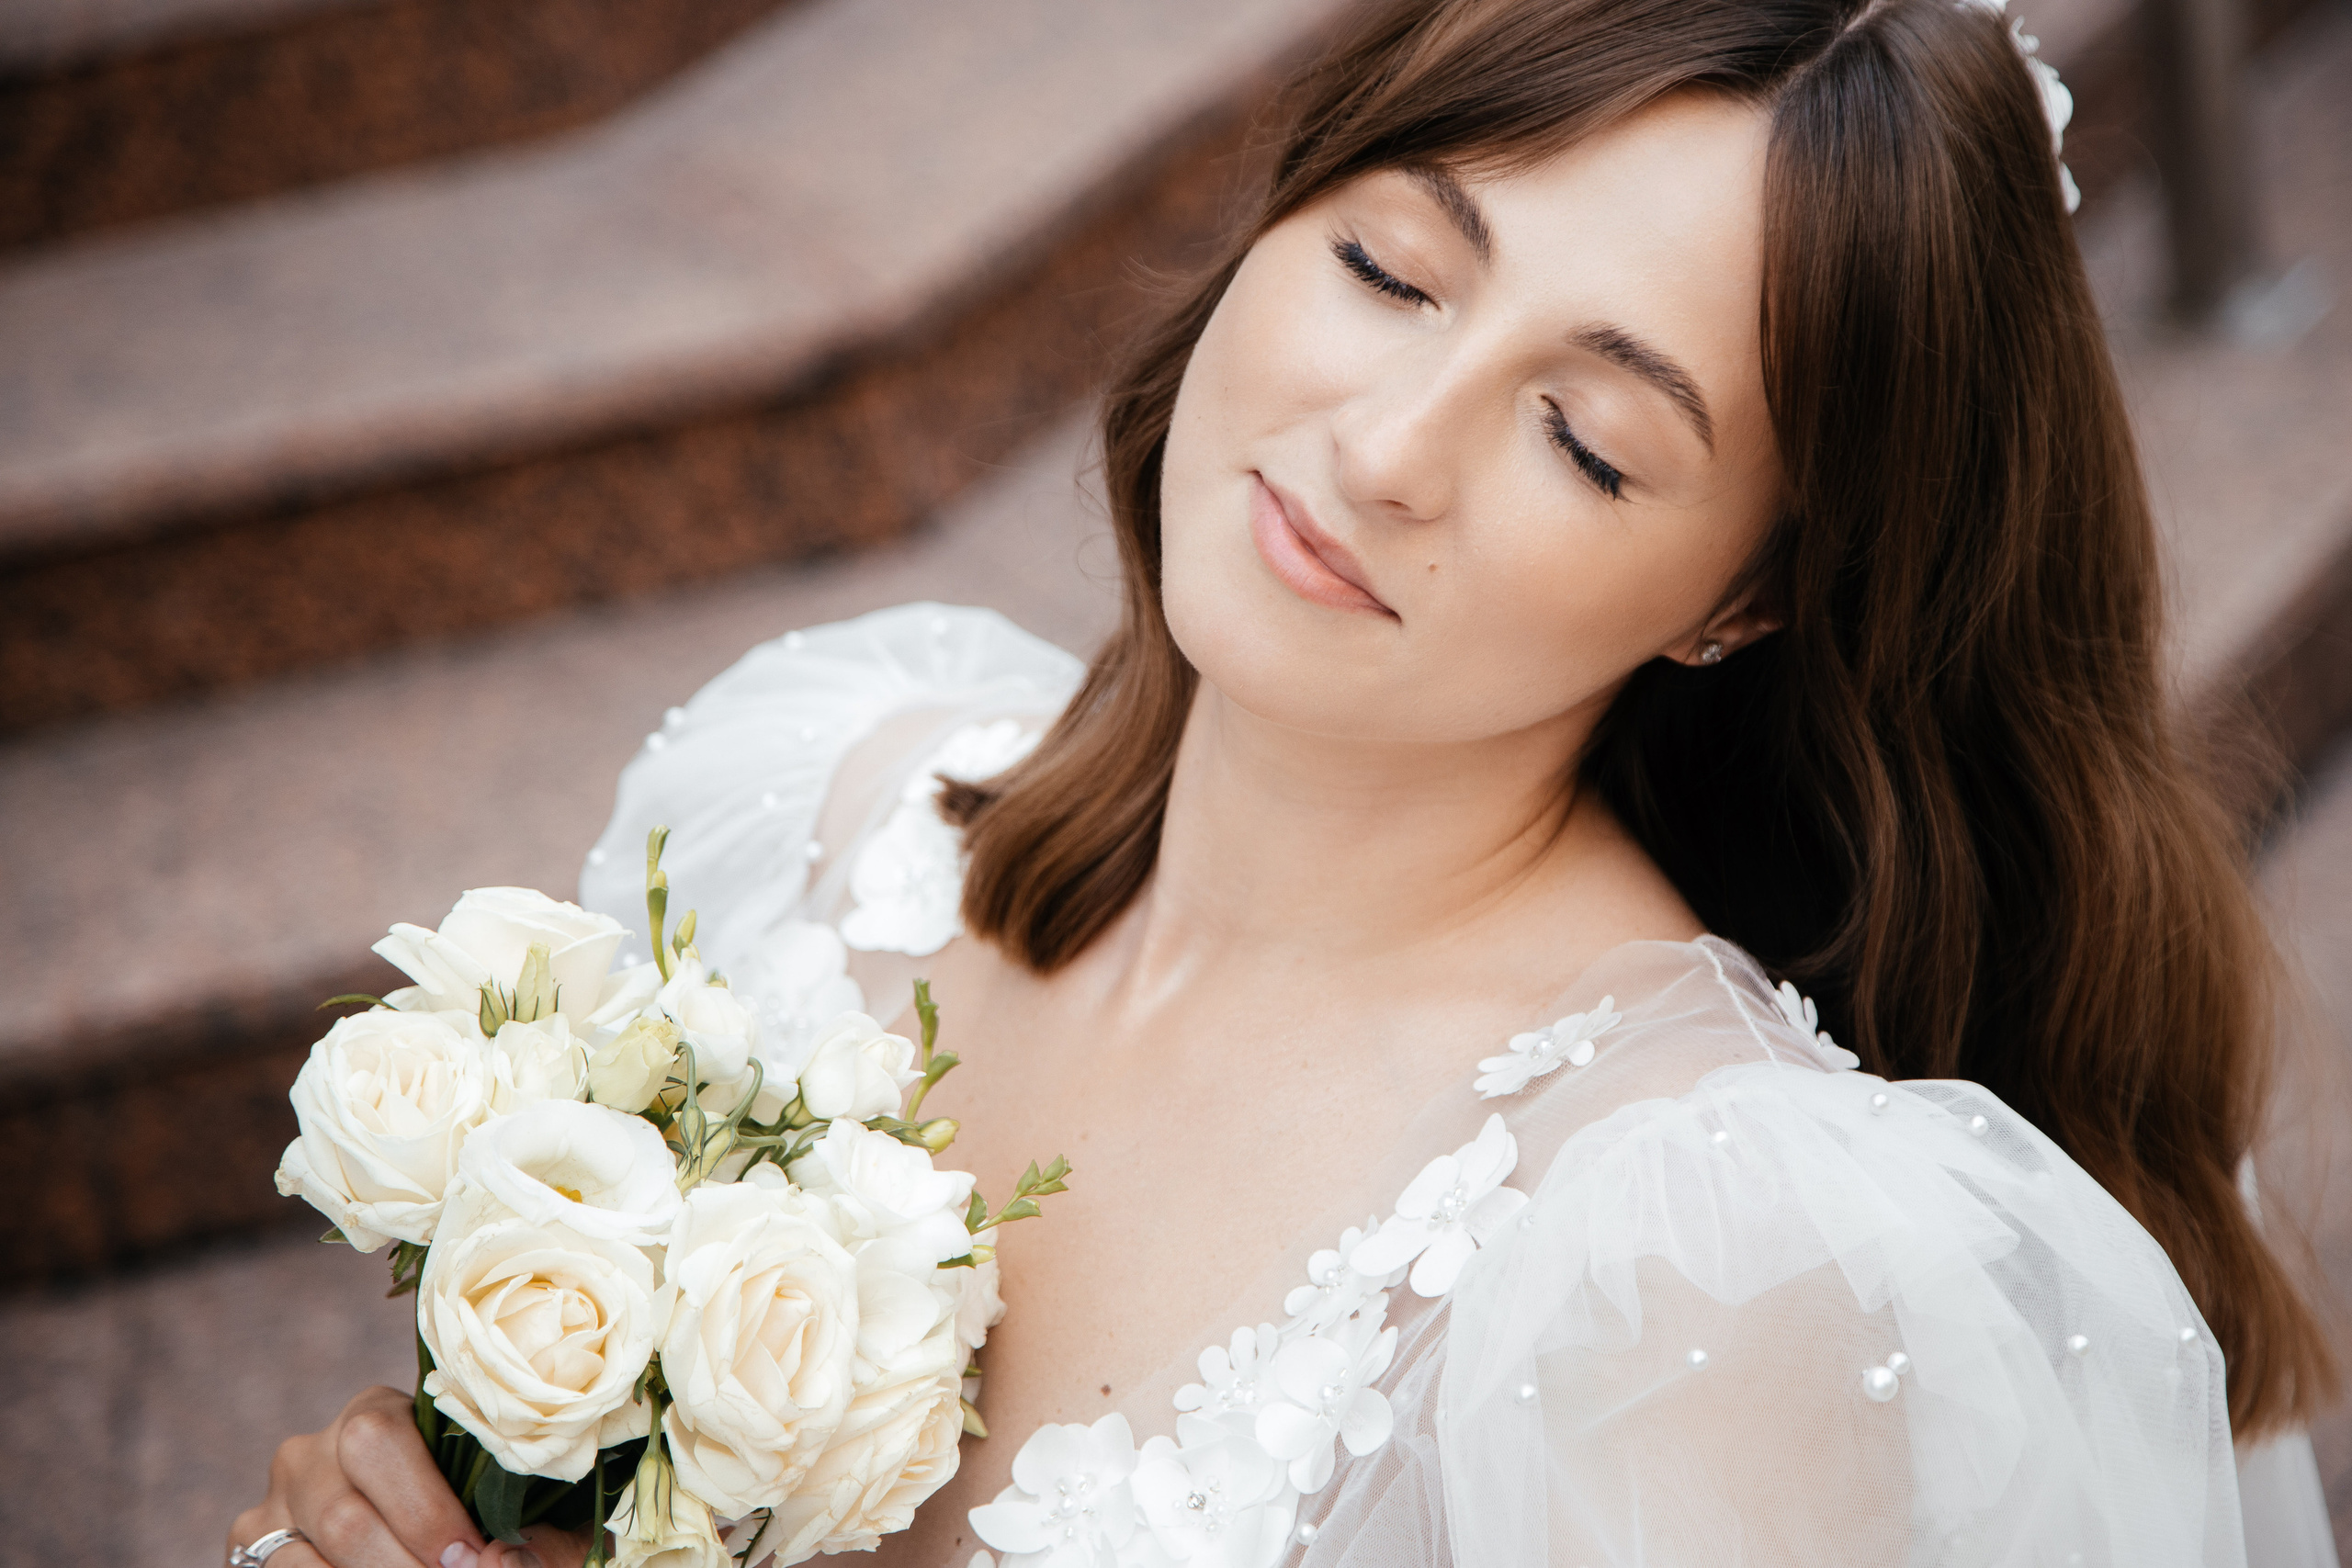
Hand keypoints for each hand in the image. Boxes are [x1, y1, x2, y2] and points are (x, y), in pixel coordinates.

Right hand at [228, 1385, 589, 1567]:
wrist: (412, 1529)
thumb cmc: (479, 1513)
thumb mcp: (512, 1509)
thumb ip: (533, 1533)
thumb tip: (508, 1560)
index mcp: (377, 1414)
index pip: (380, 1443)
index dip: (426, 1509)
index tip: (470, 1555)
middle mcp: (311, 1452)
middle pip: (343, 1515)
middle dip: (405, 1563)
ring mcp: (273, 1506)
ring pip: (305, 1561)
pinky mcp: (249, 1548)